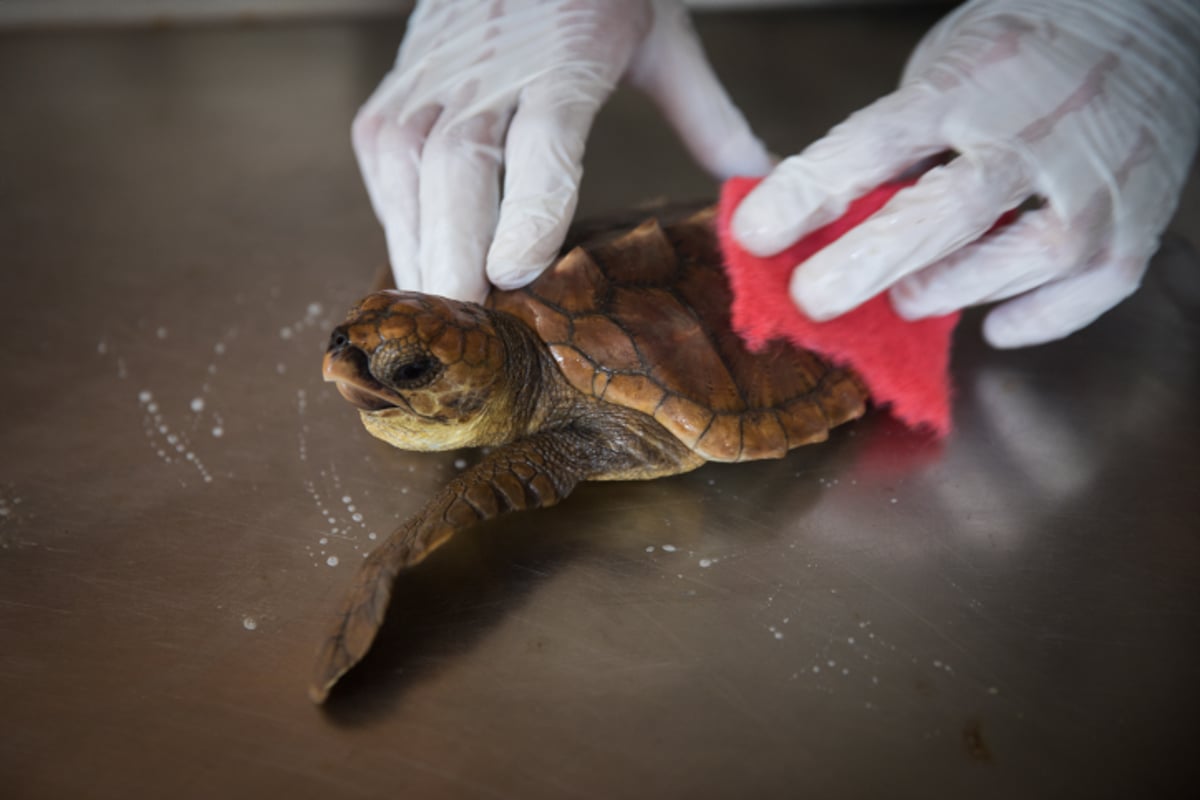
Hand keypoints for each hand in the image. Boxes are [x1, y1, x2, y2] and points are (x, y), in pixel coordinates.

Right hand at [354, 0, 771, 302]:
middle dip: (454, 254)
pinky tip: (418, 271)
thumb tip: (755, 181)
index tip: (515, 271)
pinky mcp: (394, 92)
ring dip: (420, 250)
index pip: (542, 142)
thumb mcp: (660, 36)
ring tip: (439, 326)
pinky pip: (386, 169)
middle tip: (465, 334)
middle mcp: (485, 72)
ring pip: (408, 173)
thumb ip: (705, 114)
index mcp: (562, 57)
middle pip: (458, 168)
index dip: (527, 208)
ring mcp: (430, 81)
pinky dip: (398, 224)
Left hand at [731, 0, 1199, 347]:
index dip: (811, 193)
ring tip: (910, 296)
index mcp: (969, 84)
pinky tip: (996, 322)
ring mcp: (1095, 178)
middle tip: (814, 299)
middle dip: (873, 260)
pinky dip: (1040, 317)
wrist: (1147, 22)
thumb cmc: (1021, 54)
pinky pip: (1094, 286)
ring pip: (1029, 254)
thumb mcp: (944, 69)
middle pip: (951, 209)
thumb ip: (893, 143)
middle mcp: (1035, 129)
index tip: (756, 236)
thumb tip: (815, 220)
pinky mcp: (1139, 218)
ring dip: (957, 288)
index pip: (876, 142)